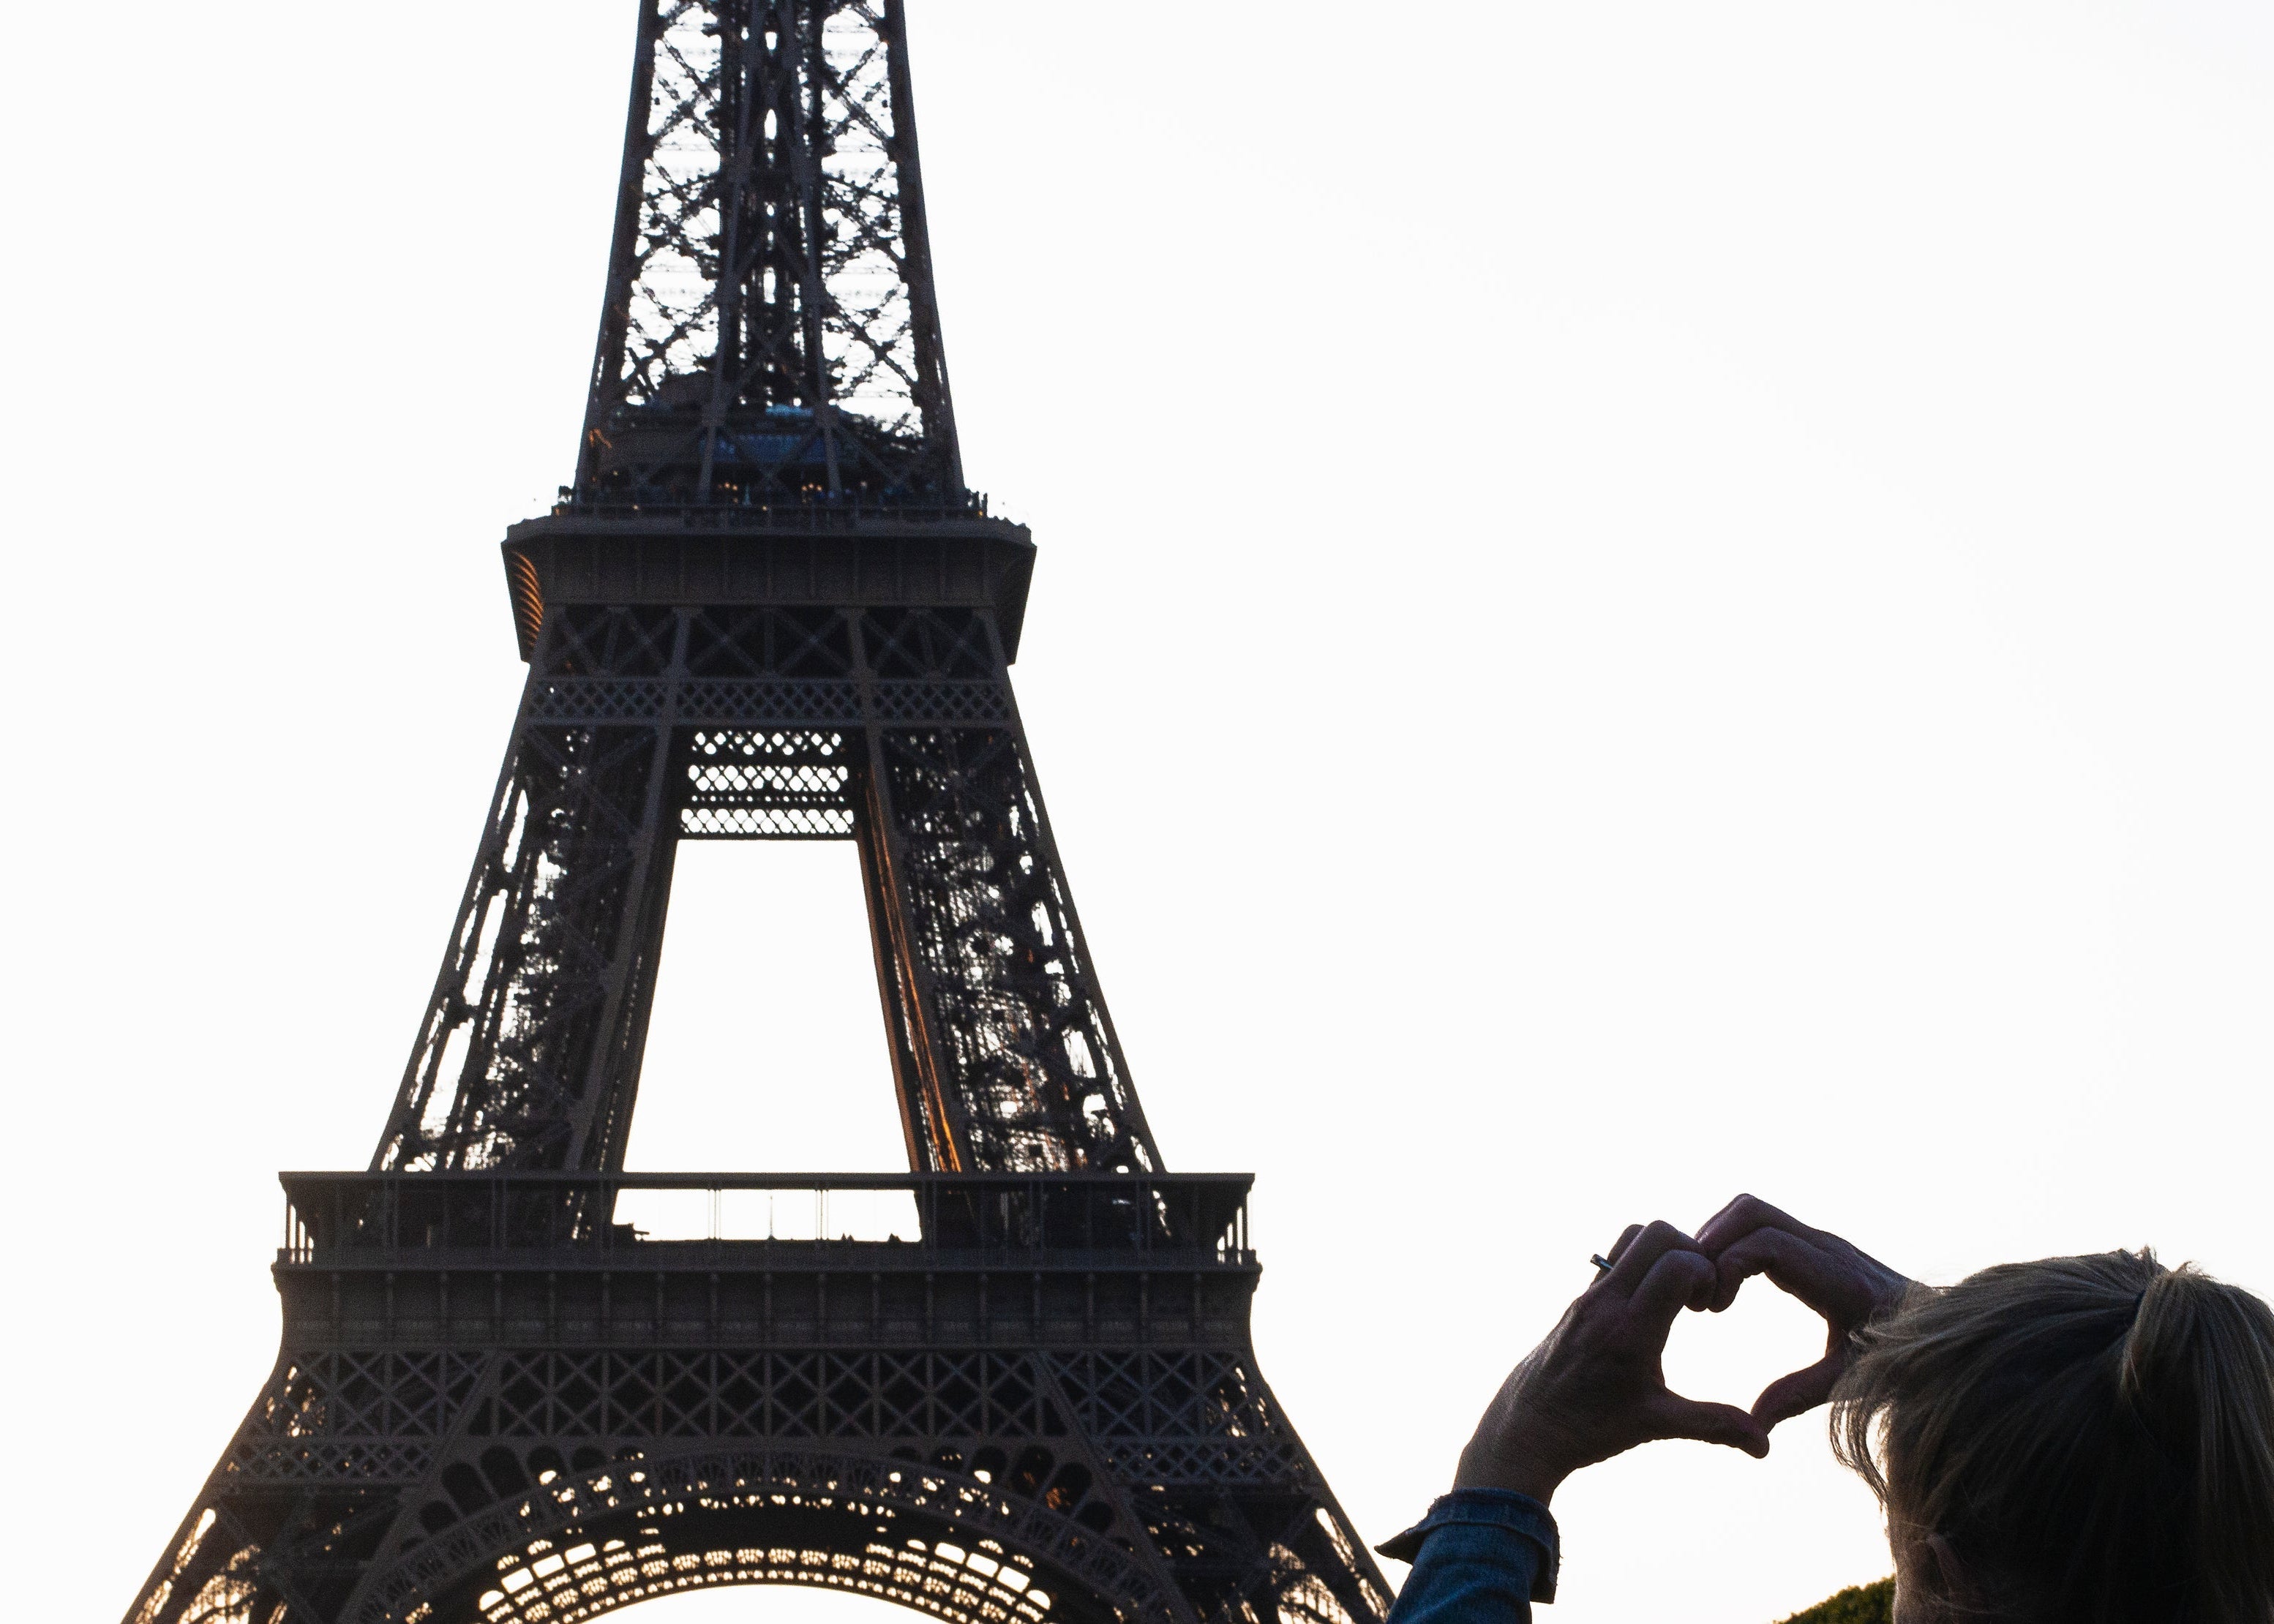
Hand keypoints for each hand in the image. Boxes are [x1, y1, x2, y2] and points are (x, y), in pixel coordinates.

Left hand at [1454, 1220, 1770, 1504]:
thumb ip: (1714, 1425)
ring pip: (1631, 1235)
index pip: (1677, 1263)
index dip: (1707, 1273)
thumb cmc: (1590, 1429)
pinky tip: (1652, 1303)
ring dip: (1663, 1251)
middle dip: (1691, 1250)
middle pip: (1655, 1233)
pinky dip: (1641, 1263)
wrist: (1524, 1428)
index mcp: (1630, 1330)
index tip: (1712, 1304)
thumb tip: (1765, 1446)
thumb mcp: (1656, 1425)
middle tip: (1699, 1292)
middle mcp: (1606, 1302)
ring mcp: (1589, 1295)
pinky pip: (1614, 1255)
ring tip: (1678, 1294)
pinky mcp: (1579, 1297)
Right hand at [1695, 1194, 1915, 1430]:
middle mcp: (1825, 1247)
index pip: (1766, 1242)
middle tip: (1699, 1292)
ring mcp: (1819, 1241)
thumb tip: (1754, 1424)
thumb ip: (1799, 1395)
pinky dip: (1732, 1242)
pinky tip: (1725, 1285)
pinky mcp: (1812, 1245)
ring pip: (1751, 1210)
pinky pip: (1760, 1224)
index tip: (1714, 1308)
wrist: (1941, 1333)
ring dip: (1718, 1238)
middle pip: (1750, 1211)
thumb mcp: (1850, 1381)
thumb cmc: (1899, 1361)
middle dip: (1712, 1242)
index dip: (1728, 1265)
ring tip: (1705, 1287)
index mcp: (1835, 1276)